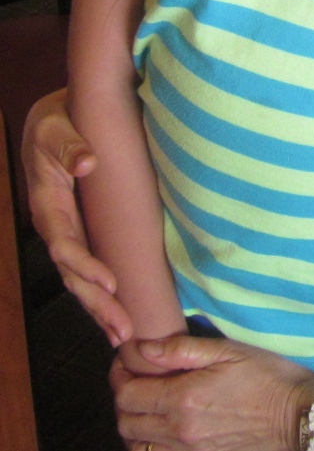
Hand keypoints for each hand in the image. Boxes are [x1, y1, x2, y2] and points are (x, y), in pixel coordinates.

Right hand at [22, 88, 132, 345]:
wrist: (56, 119)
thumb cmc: (57, 121)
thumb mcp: (55, 126)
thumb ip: (68, 144)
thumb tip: (86, 161)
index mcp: (47, 203)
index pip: (64, 243)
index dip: (85, 265)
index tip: (111, 282)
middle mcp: (55, 224)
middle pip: (73, 273)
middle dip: (97, 302)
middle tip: (123, 330)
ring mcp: (67, 231)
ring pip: (80, 279)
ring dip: (101, 307)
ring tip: (124, 335)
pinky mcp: (82, 231)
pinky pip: (89, 268)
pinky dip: (102, 292)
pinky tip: (120, 313)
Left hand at [112, 335, 313, 450]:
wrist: (298, 417)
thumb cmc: (268, 376)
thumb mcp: (229, 350)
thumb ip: (182, 350)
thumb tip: (143, 349)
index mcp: (183, 398)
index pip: (127, 393)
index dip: (118, 375)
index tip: (125, 360)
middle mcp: (178, 430)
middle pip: (125, 422)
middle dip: (122, 398)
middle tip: (134, 377)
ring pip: (137, 445)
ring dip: (133, 424)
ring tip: (147, 402)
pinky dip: (150, 444)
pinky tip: (163, 426)